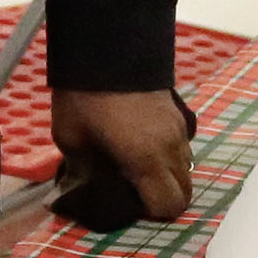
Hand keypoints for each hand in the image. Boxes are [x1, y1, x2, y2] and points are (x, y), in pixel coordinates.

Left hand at [51, 87, 192, 221]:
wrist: (106, 43)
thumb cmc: (84, 95)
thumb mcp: (71, 137)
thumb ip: (83, 169)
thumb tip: (86, 186)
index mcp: (147, 159)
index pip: (169, 206)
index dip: (151, 213)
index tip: (130, 204)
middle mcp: (171, 147)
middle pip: (184, 191)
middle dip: (164, 198)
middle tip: (135, 191)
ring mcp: (178, 127)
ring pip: (186, 167)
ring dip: (168, 176)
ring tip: (137, 167)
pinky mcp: (178, 112)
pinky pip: (182, 146)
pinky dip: (169, 155)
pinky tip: (143, 144)